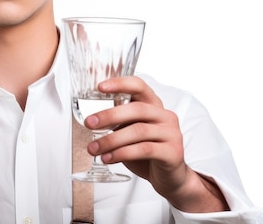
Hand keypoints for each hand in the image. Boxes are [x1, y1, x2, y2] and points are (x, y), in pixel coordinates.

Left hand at [84, 76, 229, 212]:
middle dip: (109, 115)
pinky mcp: (172, 152)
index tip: (100, 87)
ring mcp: (171, 133)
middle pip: (137, 109)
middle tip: (89, 123)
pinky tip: (107, 158)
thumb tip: (91, 120)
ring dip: (111, 140)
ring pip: (138, 131)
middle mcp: (165, 116)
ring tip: (93, 148)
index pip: (139, 86)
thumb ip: (118, 123)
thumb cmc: (147, 153)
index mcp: (154, 106)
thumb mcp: (130, 133)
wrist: (170, 178)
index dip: (120, 84)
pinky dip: (122, 153)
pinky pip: (144, 149)